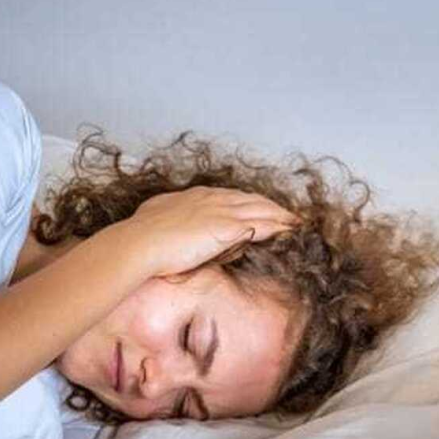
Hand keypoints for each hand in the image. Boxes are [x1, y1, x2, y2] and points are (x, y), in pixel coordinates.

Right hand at [117, 187, 299, 276]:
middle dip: (271, 205)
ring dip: (282, 214)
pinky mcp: (229, 228)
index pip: (232, 196)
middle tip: (288, 212)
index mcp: (197, 196)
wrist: (141, 242)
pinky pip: (264, 225)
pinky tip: (291, 230)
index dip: (248, 202)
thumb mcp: (158, 217)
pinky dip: (280, 226)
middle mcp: (214, 199)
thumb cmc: (143, 234)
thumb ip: (173, 218)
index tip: (258, 206)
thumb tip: (176, 225)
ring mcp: (223, 212)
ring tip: (296, 221)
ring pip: (263, 209)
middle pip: (252, 199)